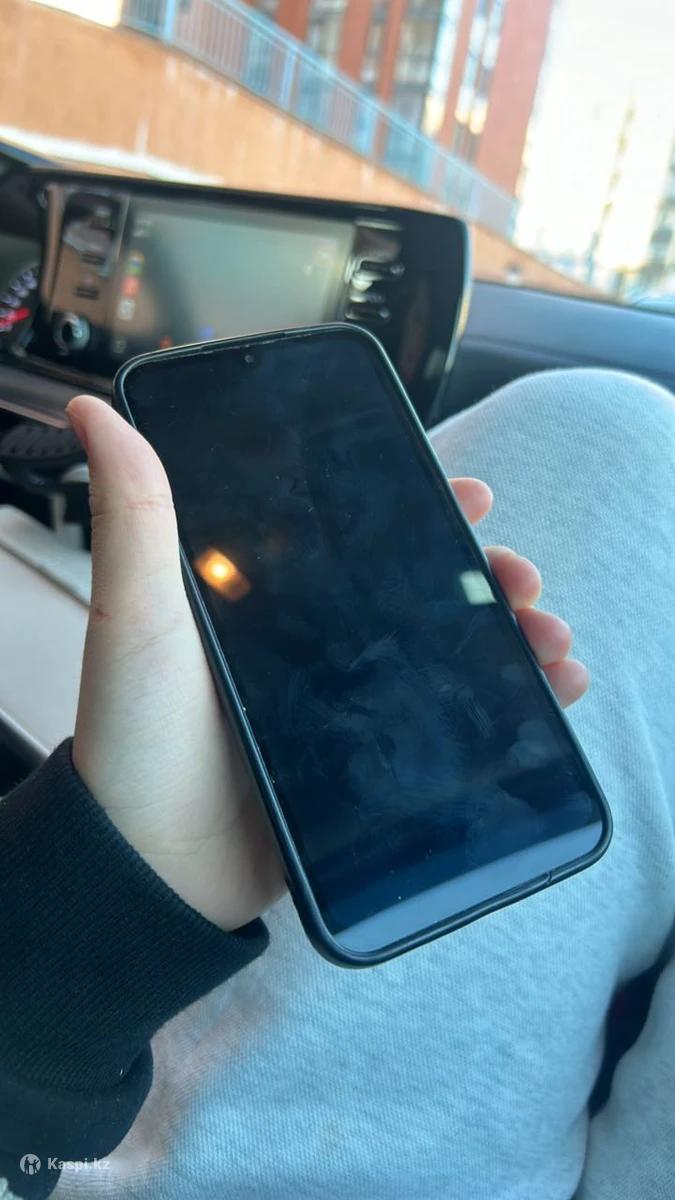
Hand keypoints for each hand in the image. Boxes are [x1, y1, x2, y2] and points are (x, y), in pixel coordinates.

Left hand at [67, 395, 589, 931]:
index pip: (358, 534)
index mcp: (271, 598)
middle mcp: (314, 642)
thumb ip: (133, 515)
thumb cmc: (135, 736)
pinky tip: (550, 691)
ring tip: (549, 637)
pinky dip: (510, 704)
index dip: (419, 507)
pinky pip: (453, 722)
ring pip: (448, 652)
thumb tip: (95, 410)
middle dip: (485, 574)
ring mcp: (347, 703)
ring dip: (510, 635)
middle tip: (521, 577)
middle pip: (420, 590)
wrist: (154, 865)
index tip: (470, 491)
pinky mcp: (370, 762)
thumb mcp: (134, 614)